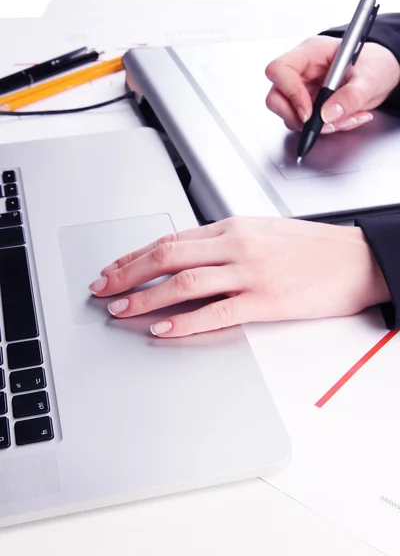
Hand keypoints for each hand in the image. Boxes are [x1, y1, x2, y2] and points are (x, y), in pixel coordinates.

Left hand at [88, 217, 389, 336]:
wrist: (357, 259)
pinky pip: (217, 311)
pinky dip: (185, 321)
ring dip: (147, 296)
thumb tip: (188, 256)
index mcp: (233, 227)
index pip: (171, 239)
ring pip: (185, 282)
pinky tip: (164, 328)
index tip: (114, 268)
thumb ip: (224, 242)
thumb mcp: (262, 232)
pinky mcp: (266, 300)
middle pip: (168, 256)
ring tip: (121, 310)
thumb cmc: (312, 248)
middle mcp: (236, 245)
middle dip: (128, 273)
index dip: (136, 255)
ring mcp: (250, 272)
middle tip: (102, 289)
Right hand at [265, 35, 399, 132]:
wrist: (381, 72)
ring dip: (315, 126)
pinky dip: (324, 128)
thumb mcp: (369, 78)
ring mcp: (301, 89)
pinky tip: (344, 119)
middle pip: (276, 97)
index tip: (308, 112)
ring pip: (288, 115)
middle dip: (298, 117)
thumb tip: (327, 114)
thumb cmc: (374, 64)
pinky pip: (304, 123)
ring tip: (344, 119)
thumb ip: (350, 96)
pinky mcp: (307, 105)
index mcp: (310, 53)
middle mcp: (300, 71)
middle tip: (322, 123)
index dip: (290, 93)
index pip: (280, 70)